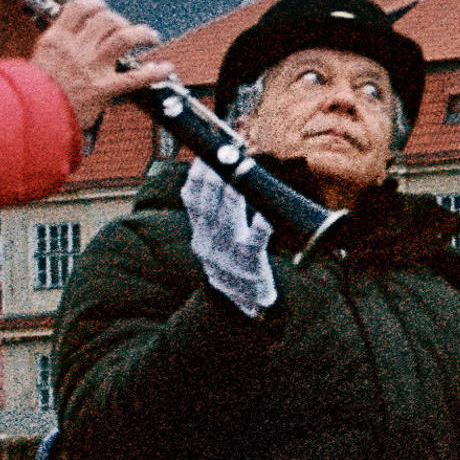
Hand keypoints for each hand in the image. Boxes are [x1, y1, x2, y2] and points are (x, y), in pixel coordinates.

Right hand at [31, 0, 165, 129]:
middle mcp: (76, 48)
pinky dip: (154, 72)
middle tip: (127, 28)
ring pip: (123, 38)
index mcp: (57, 39)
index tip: (103, 9)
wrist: (33, 116)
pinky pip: (135, 77)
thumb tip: (72, 37)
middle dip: (121, 20)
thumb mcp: (39, 60)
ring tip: (152, 37)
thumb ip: (57, 47)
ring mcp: (91, 67)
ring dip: (142, 34)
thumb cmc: (33, 93)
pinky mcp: (104, 88)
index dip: (96, 4)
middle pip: (106, 19)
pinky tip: (166, 68)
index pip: (79, 7)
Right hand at [183, 155, 277, 315]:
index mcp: (200, 235)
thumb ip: (208, 212)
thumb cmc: (233, 264)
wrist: (243, 304)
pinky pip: (254, 245)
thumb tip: (200, 176)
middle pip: (208, 208)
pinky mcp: (250, 267)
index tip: (203, 156)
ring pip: (226, 222)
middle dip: (214, 180)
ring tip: (237, 175)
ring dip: (231, 196)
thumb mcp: (213, 239)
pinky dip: (260, 228)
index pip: (193, 202)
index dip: (197, 178)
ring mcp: (228, 257)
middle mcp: (209, 245)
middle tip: (223, 156)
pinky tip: (266, 214)